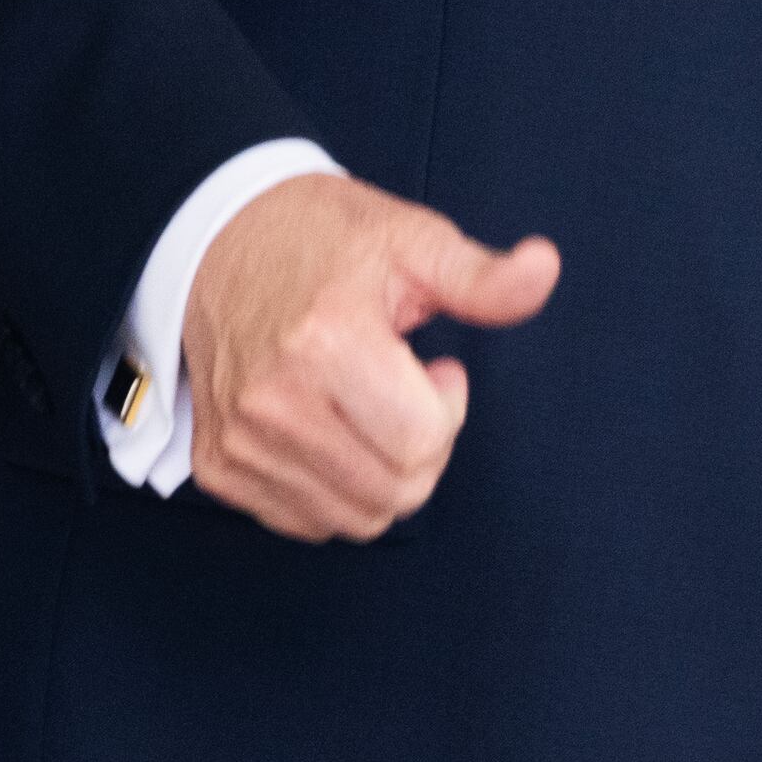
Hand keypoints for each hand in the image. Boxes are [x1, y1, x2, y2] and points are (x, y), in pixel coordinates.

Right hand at [182, 171, 560, 539]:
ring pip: (354, 517)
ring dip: (382, 473)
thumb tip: (544, 269)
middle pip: (395, 490)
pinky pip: (305, 520)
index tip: (436, 366)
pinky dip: (334, 488)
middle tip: (405, 389)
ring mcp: (239, 441)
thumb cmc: (324, 241)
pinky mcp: (218, 466)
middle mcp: (271, 401)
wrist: (219, 242)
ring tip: (365, 405)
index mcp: (325, 342)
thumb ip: (481, 277)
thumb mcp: (413, 242)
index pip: (421, 441)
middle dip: (424, 447)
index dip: (449, 407)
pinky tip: (330, 428)